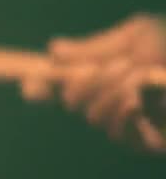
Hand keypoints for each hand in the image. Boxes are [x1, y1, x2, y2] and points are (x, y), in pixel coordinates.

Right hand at [20, 14, 165, 151]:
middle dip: (84, 81)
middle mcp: (114, 99)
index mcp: (108, 73)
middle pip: (71, 101)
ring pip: (93, 116)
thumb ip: (96, 47)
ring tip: (137, 75)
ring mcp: (132, 122)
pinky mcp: (148, 142)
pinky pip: (118, 134)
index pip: (64, 82)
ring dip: (111, 92)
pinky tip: (135, 98)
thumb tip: (53, 50)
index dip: (41, 84)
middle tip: (109, 66)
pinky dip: (121, 112)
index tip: (30, 84)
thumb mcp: (137, 37)